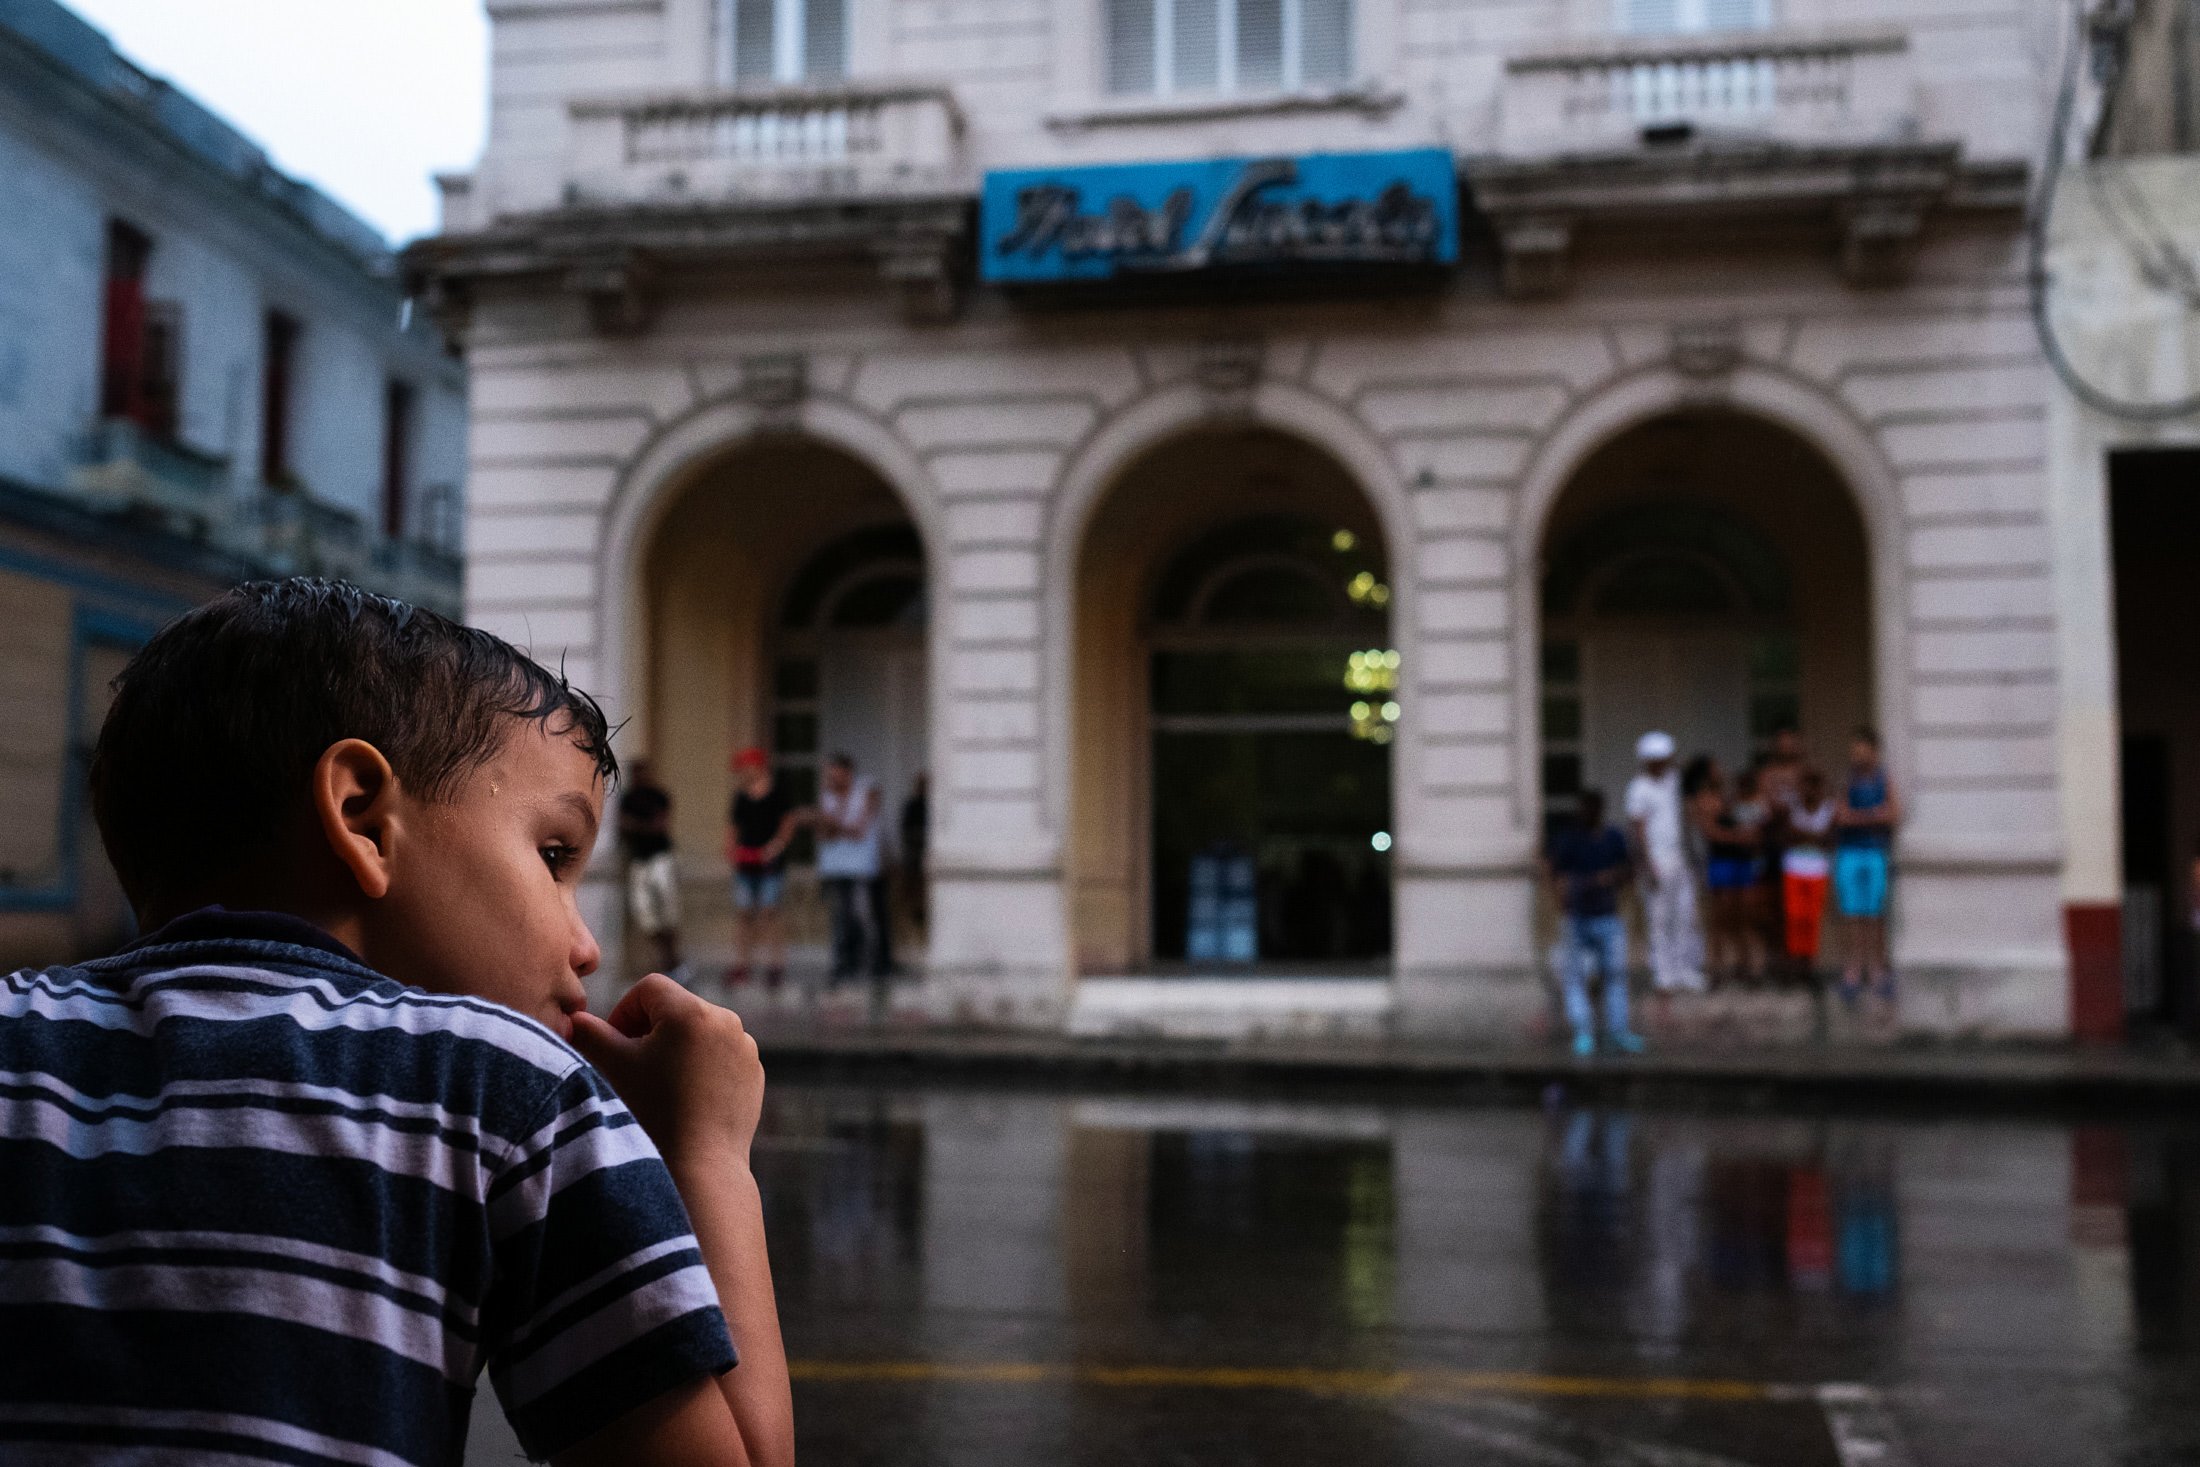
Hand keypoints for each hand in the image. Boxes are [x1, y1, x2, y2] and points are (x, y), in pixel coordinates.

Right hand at [569, 975, 764, 1168]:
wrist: (698, 1167)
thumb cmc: (650, 1113)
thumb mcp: (611, 1067)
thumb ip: (588, 1034)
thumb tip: (574, 1019)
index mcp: (692, 1011)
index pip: (649, 989)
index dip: (624, 1012)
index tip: (614, 1044)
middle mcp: (726, 1021)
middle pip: (676, 1010)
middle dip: (650, 1032)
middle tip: (632, 1068)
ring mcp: (745, 1048)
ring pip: (698, 1035)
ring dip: (675, 1050)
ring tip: (658, 1088)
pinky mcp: (753, 1074)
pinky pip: (720, 1058)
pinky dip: (700, 1069)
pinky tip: (684, 1101)